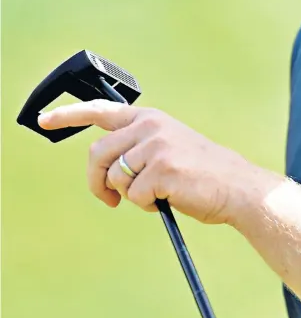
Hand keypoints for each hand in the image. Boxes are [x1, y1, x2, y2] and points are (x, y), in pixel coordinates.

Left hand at [38, 100, 247, 223]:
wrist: (237, 186)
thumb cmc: (203, 173)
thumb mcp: (170, 146)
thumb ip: (139, 146)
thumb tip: (104, 167)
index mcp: (152, 118)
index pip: (102, 111)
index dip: (68, 115)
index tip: (45, 120)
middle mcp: (152, 127)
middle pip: (97, 154)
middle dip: (96, 181)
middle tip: (109, 199)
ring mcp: (157, 147)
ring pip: (115, 178)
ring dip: (129, 195)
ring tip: (154, 196)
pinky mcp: (162, 171)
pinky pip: (133, 196)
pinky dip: (146, 206)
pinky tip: (168, 199)